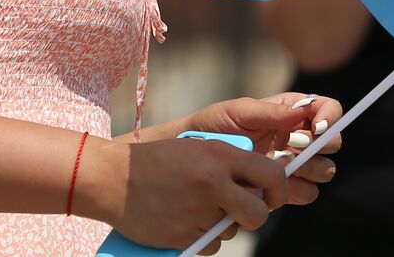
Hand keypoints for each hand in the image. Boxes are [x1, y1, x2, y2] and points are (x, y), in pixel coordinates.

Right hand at [87, 134, 287, 253]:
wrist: (113, 178)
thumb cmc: (159, 160)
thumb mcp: (198, 148)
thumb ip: (230, 163)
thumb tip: (259, 187)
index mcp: (220, 156)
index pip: (271, 175)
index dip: (279, 190)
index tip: (274, 197)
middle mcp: (213, 183)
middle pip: (258, 214)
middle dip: (255, 216)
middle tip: (244, 212)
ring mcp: (197, 211)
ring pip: (231, 232)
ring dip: (222, 225)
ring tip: (197, 208)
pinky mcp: (182, 235)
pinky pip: (209, 245)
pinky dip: (202, 238)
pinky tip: (185, 221)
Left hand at [181, 93, 341, 203]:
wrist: (193, 157)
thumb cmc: (214, 126)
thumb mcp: (238, 111)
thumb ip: (269, 111)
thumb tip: (300, 112)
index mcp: (292, 112)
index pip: (327, 109)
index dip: (329, 117)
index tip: (316, 129)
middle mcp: (298, 137)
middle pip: (332, 143)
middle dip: (319, 147)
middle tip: (292, 148)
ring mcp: (294, 164)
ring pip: (324, 171)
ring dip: (309, 170)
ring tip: (280, 165)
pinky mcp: (284, 187)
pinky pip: (307, 193)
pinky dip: (296, 190)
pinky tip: (274, 184)